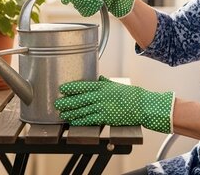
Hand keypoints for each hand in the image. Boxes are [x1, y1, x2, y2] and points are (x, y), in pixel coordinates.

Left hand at [54, 76, 173, 133]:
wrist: (142, 105)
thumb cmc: (131, 95)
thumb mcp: (117, 85)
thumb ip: (106, 83)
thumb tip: (99, 79)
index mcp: (103, 87)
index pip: (83, 86)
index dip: (71, 87)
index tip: (62, 88)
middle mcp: (100, 96)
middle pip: (80, 98)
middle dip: (67, 101)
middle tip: (57, 102)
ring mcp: (102, 107)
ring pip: (82, 110)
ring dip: (71, 112)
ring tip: (62, 113)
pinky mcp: (106, 118)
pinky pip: (90, 119)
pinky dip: (80, 120)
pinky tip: (73, 121)